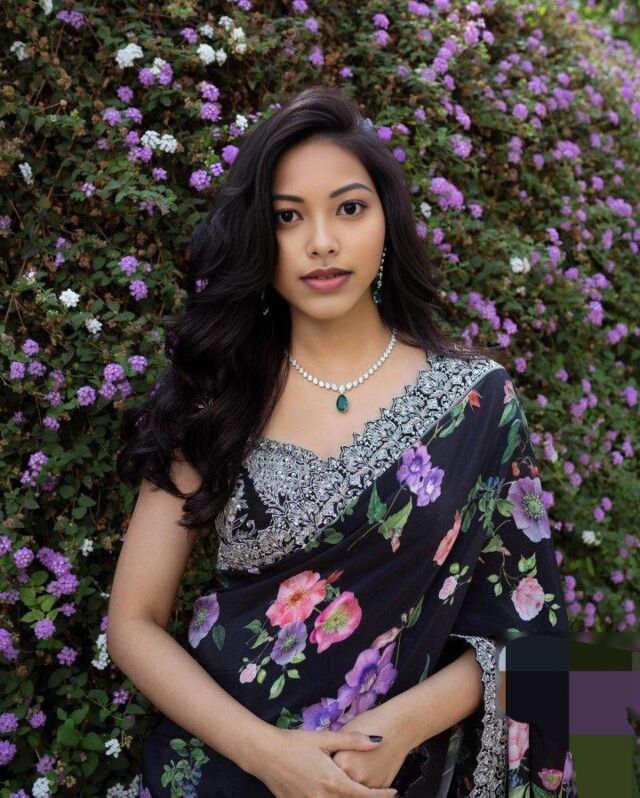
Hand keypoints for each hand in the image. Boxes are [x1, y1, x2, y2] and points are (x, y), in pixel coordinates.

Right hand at [247, 726, 398, 797]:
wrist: (265, 754)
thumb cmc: (295, 743)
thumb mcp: (324, 739)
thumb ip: (352, 741)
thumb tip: (377, 742)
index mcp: (332, 781)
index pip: (364, 795)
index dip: (381, 796)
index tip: (394, 792)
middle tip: (381, 794)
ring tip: (360, 794)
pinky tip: (336, 795)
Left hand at [331, 700, 412, 788]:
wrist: (398, 726)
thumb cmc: (372, 723)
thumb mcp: (347, 732)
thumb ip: (336, 749)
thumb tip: (328, 759)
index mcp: (342, 763)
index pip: (329, 770)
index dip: (330, 764)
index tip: (331, 760)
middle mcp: (355, 777)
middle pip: (342, 781)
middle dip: (341, 775)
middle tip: (348, 762)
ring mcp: (370, 784)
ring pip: (355, 788)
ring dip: (353, 780)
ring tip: (360, 763)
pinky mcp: (382, 786)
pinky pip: (368, 787)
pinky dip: (366, 781)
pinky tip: (369, 767)